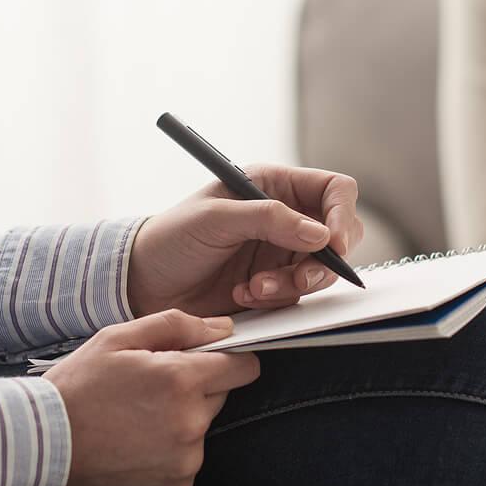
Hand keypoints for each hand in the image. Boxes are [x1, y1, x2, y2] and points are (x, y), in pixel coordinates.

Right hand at [44, 309, 260, 485]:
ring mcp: (185, 460)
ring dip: (181, 420)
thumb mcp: (117, 339)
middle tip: (148, 389)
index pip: (242, 367)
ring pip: (202, 428)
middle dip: (194, 387)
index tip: (206, 360)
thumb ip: (176, 325)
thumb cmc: (76, 388)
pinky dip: (169, 452)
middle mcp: (190, 423)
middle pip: (220, 395)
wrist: (38, 449)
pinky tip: (134, 445)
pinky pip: (187, 460)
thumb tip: (223, 327)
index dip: (226, 358)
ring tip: (134, 419)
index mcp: (180, 380)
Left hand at [126, 164, 363, 317]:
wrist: (143, 284)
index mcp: (274, 186)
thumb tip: (321, 234)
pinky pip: (297, 296)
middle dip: (324, 260)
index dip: (343, 214)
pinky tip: (243, 295)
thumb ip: (269, 219)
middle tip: (300, 277)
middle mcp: (285, 217)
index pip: (333, 190)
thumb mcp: (216, 218)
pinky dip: (275, 299)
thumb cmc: (172, 237)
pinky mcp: (274, 286)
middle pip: (338, 234)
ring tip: (255, 287)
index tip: (335, 242)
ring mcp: (281, 253)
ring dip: (293, 283)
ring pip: (320, 270)